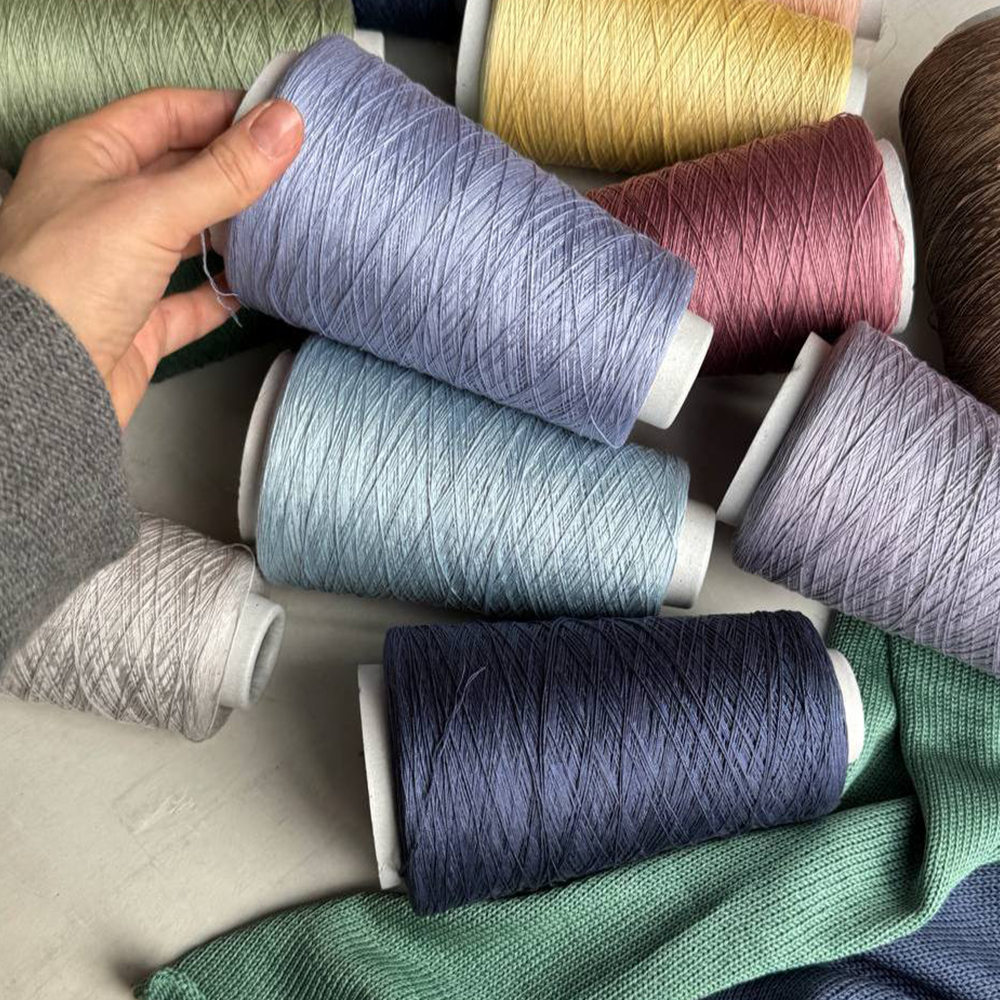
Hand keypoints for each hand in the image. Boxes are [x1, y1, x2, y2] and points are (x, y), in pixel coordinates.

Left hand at [0, 89, 303, 424]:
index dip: (221, 111)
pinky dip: (220, 293)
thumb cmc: (64, 283)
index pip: (164, 113)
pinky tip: (251, 285)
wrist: (42, 383)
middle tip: (289, 170)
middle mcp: (98, 207)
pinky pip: (187, 301)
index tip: (276, 119)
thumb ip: (224, 171)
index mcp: (86, 158)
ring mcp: (117, 267)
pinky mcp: (135, 321)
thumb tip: (283, 125)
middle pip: (178, 173)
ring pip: (185, 236)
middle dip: (232, 171)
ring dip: (229, 230)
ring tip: (278, 222)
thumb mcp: (152, 209)